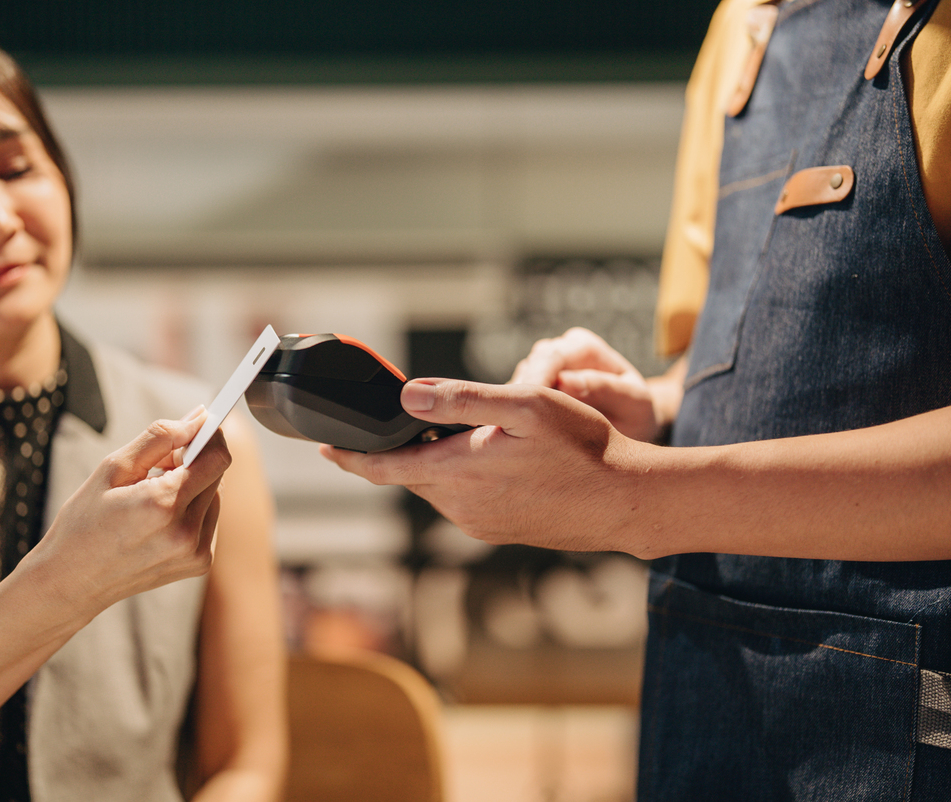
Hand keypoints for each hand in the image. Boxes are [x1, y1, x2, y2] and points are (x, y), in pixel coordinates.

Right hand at [34, 407, 229, 617]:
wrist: (72, 582)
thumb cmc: (83, 523)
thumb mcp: (112, 469)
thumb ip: (159, 438)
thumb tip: (197, 418)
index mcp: (163, 505)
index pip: (216, 458)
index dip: (211, 437)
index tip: (199, 427)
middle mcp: (186, 532)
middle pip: (216, 475)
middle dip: (195, 461)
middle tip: (159, 464)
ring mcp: (195, 552)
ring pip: (214, 496)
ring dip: (193, 486)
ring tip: (153, 495)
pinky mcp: (199, 564)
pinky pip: (209, 520)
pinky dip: (192, 510)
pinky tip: (159, 518)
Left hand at [322, 379, 653, 553]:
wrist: (626, 502)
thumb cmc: (582, 447)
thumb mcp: (523, 406)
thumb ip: (461, 400)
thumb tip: (408, 398)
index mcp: (456, 474)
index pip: (382, 468)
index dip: (350, 457)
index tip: (325, 448)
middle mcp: (460, 507)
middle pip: (411, 475)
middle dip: (404, 450)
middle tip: (417, 421)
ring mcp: (480, 524)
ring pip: (440, 487)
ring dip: (439, 463)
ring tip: (468, 436)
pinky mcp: (499, 531)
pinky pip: (465, 500)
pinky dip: (465, 478)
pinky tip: (496, 461)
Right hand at [511, 327, 663, 441]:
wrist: (629, 428)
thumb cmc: (635, 414)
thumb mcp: (634, 403)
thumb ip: (605, 389)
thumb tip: (566, 382)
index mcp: (583, 347)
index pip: (552, 357)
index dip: (536, 382)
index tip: (528, 410)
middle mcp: (558, 352)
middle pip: (528, 367)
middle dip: (519, 397)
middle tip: (513, 429)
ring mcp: (541, 371)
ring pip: (515, 384)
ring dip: (512, 409)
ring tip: (515, 437)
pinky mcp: (528, 391)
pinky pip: (511, 402)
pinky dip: (511, 418)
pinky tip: (514, 439)